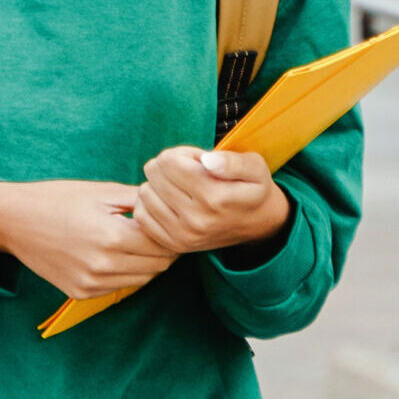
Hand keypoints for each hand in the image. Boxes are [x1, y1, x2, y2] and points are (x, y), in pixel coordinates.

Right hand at [0, 179, 177, 299]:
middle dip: (163, 249)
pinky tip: (113, 254)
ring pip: (142, 280)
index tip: (169, 222)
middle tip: (155, 232)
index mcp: (112, 236)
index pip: (164, 244)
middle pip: (158, 266)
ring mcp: (92, 283)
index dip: (170, 232)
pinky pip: (119, 287)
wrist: (13, 220)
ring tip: (135, 242)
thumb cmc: (56, 199)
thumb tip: (169, 204)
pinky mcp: (81, 292)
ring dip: (146, 263)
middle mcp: (104, 266)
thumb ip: (139, 199)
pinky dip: (125, 273)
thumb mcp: (100, 192)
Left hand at [133, 147, 290, 255]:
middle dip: (169, 166)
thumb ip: (232, 161)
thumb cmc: (253, 190)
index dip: (182, 153)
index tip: (197, 160)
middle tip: (188, 172)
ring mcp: (183, 235)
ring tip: (181, 186)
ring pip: (144, 192)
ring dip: (158, 184)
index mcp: (216, 197)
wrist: (257, 225)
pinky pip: (141, 214)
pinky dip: (150, 203)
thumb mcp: (255, 168)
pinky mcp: (172, 244)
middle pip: (154, 173)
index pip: (169, 161)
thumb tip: (206, 160)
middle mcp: (197, 219)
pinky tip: (168, 200)